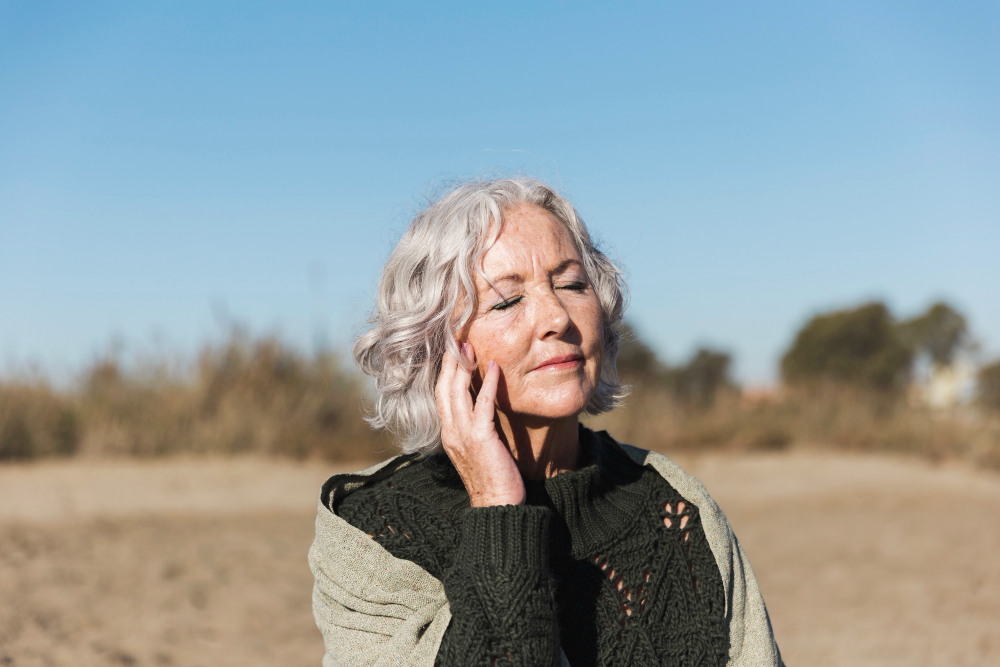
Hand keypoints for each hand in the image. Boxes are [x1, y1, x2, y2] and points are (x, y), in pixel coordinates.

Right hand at [435, 342, 524, 506]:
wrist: (497, 507)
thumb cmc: (492, 480)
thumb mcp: (477, 450)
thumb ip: (474, 430)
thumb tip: (482, 410)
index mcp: (448, 434)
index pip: (441, 397)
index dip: (444, 373)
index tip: (451, 353)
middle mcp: (451, 432)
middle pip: (444, 389)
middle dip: (449, 363)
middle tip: (457, 341)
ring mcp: (463, 435)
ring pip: (458, 394)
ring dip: (464, 368)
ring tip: (470, 348)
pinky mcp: (481, 438)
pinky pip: (483, 405)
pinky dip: (488, 384)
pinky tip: (495, 368)